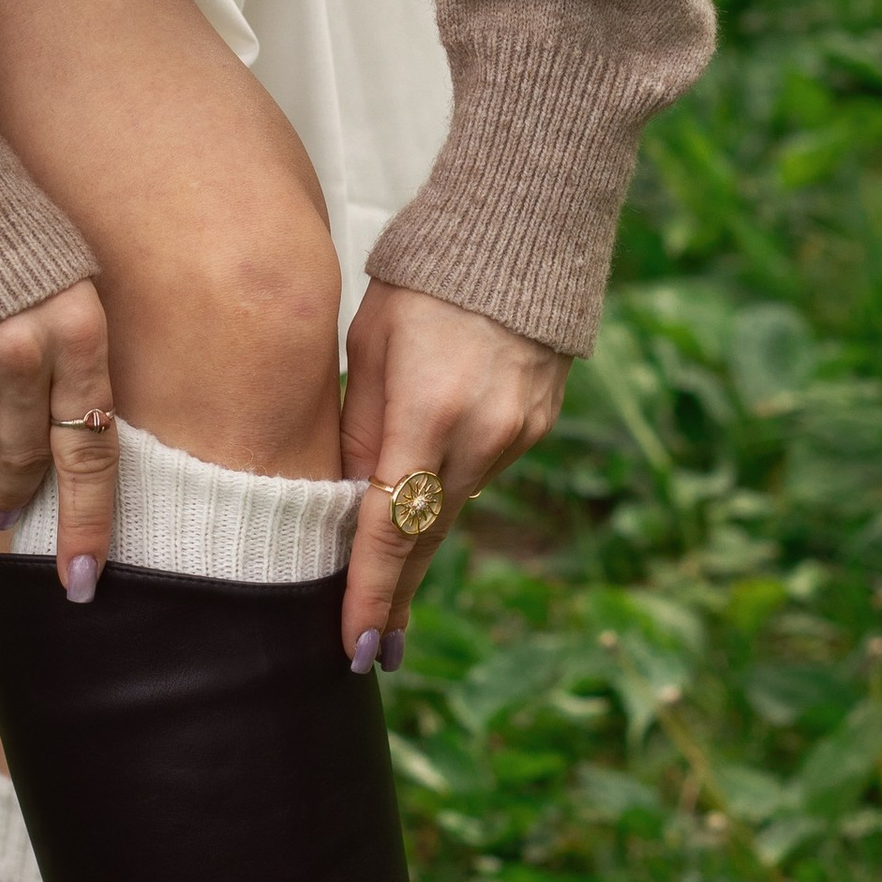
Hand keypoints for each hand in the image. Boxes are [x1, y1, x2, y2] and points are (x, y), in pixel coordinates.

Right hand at [0, 279, 118, 597]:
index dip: (89, 526)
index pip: (94, 454)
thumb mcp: (60, 270)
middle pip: (28, 465)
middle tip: (13, 511)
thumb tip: (66, 438)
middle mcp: (23, 353)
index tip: (82, 583)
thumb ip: (69, 351)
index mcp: (79, 329)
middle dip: (21, 497)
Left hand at [337, 281, 567, 670]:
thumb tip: (344, 503)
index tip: (354, 648)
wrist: (522, 229)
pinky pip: (480, 473)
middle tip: (372, 653)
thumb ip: (357, 428)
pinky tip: (426, 503)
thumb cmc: (422, 278)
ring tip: (384, 591)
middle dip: (396, 596)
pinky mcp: (537, 424)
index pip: (388, 527)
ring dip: (418, 542)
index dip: (369, 593)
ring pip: (454, 507)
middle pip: (426, 537)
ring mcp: (517, 433)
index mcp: (427, 412)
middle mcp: (481, 434)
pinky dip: (448, 492)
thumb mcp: (369, 344)